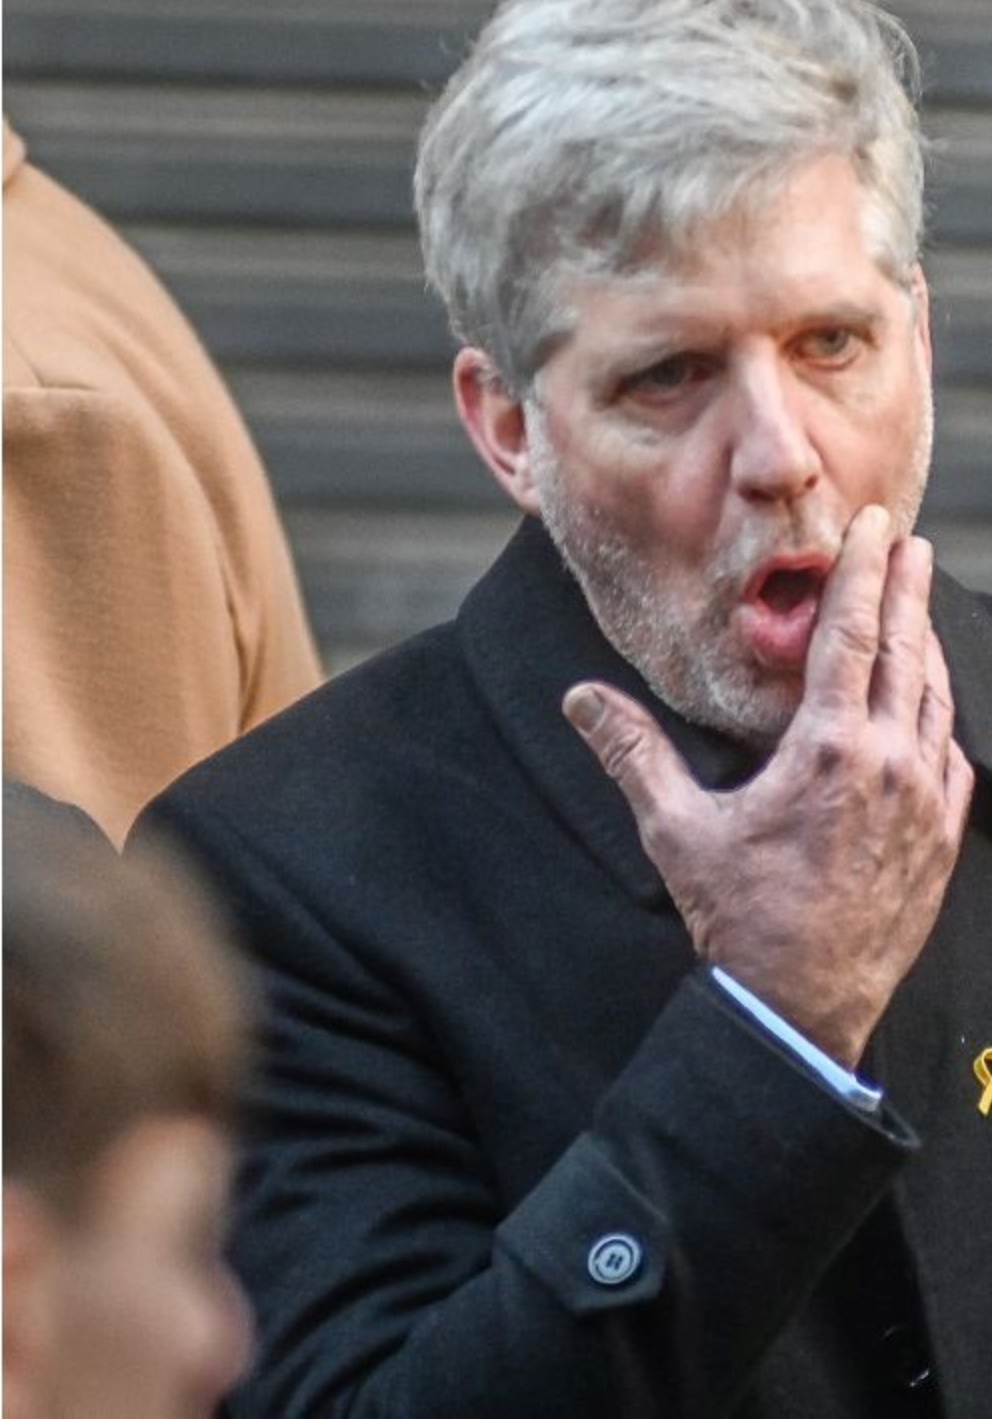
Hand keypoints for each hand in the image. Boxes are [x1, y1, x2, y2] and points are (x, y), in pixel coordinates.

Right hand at [562, 505, 972, 1067]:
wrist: (801, 1004)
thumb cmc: (738, 916)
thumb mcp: (675, 829)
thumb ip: (633, 753)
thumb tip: (581, 697)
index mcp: (831, 753)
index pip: (855, 640)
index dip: (867, 578)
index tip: (881, 531)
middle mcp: (891, 767)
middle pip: (909, 656)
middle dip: (909, 593)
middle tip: (912, 545)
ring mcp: (927, 804)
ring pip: (940, 701)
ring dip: (929, 647)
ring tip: (921, 612)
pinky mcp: (941, 839)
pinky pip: (954, 755)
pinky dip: (944, 712)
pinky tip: (935, 706)